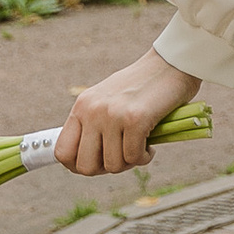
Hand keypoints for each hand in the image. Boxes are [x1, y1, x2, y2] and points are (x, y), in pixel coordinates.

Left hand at [55, 50, 200, 178]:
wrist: (171, 64)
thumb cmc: (142, 86)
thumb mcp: (107, 101)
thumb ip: (93, 125)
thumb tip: (88, 163)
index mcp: (82, 106)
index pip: (62, 151)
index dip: (78, 166)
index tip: (99, 163)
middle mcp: (92, 110)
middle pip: (85, 166)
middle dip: (106, 169)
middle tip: (122, 158)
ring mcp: (112, 115)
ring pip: (113, 165)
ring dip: (129, 162)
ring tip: (140, 147)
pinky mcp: (135, 119)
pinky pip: (134, 157)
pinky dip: (145, 158)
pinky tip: (151, 145)